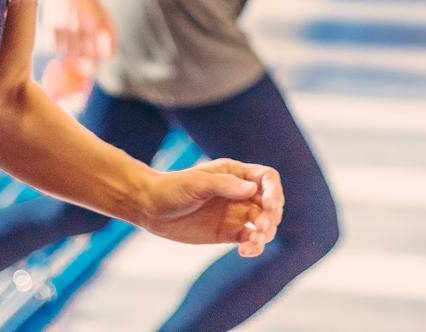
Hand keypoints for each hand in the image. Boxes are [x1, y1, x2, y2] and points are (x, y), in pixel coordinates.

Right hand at [47, 0, 115, 61]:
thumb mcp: (105, 14)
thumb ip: (111, 35)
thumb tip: (112, 56)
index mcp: (95, 26)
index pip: (96, 56)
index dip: (95, 64)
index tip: (94, 64)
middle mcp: (79, 28)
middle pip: (81, 57)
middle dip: (83, 59)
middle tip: (83, 56)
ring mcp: (63, 27)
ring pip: (66, 53)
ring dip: (71, 53)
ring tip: (73, 45)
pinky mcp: (50, 25)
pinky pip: (54, 46)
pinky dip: (58, 47)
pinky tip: (63, 40)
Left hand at [135, 159, 282, 257]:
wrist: (151, 208)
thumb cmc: (172, 188)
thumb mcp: (197, 183)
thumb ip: (225, 185)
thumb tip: (253, 190)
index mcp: (236, 174)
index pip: (267, 179)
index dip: (274, 190)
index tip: (269, 205)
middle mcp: (240, 193)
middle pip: (270, 203)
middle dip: (272, 215)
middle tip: (260, 226)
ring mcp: (235, 214)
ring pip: (263, 224)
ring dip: (265, 233)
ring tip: (253, 241)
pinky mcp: (228, 233)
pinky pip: (249, 239)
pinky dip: (254, 246)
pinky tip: (245, 251)